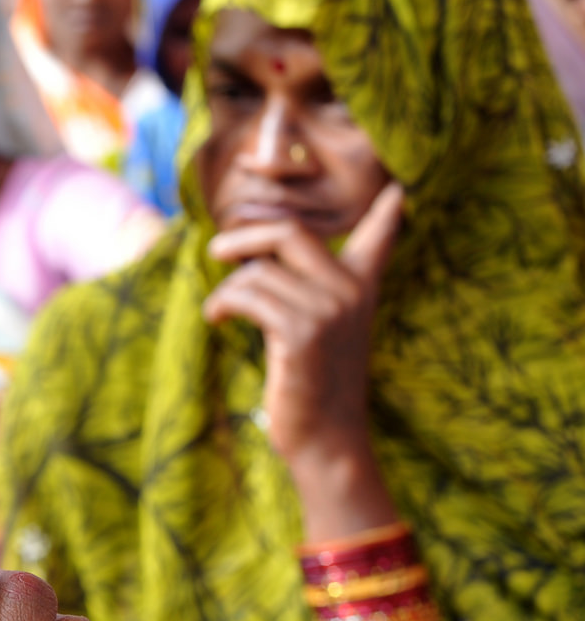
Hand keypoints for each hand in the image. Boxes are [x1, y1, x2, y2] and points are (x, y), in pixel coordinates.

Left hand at [203, 183, 401, 466]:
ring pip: (257, 271)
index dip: (389, 205)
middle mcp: (351, 291)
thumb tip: (255, 251)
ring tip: (221, 310)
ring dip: (228, 289)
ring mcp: (329, 311)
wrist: (326, 438)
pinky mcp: (302, 334)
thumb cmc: (313, 382)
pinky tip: (218, 319)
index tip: (401, 181)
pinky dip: (222, 304)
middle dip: (247, 234)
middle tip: (218, 249)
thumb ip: (303, 287)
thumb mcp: (318, 329)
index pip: (381, 232)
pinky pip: (248, 296)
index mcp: (362, 285)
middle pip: (290, 232)